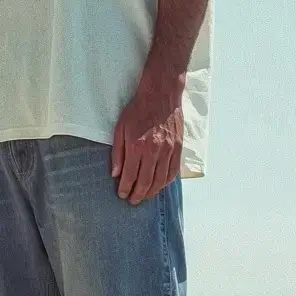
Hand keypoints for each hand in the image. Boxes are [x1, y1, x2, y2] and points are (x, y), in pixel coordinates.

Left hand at [111, 77, 183, 203]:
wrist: (160, 95)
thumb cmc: (138, 109)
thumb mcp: (120, 128)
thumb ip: (118, 152)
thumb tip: (116, 173)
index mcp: (137, 146)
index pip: (130, 175)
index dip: (126, 188)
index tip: (122, 194)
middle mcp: (154, 151)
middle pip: (146, 181)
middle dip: (138, 194)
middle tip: (132, 201)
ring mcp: (168, 150)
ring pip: (161, 180)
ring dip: (152, 191)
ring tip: (145, 196)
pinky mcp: (178, 147)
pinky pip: (173, 171)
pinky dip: (166, 181)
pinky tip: (160, 185)